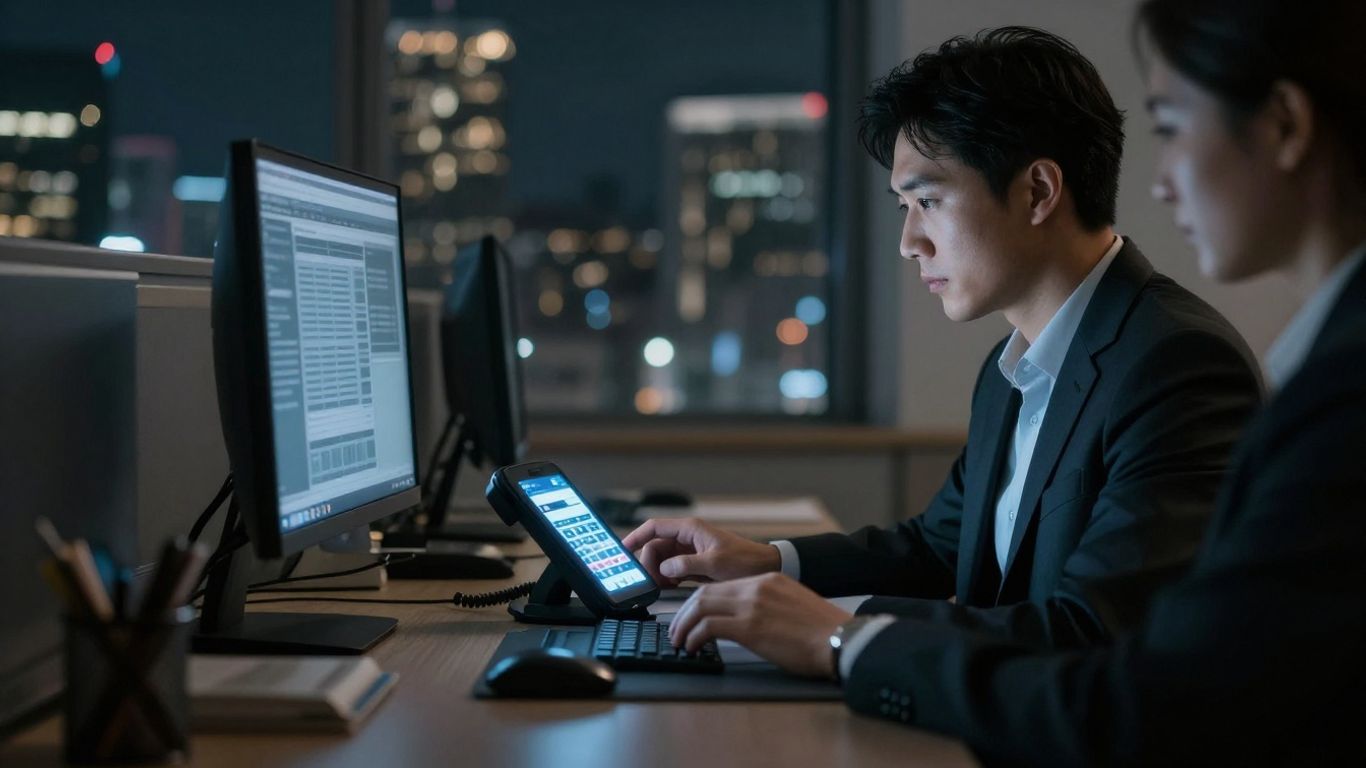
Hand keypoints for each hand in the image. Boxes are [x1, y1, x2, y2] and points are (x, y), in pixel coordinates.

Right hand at [621, 518, 780, 586]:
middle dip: (648, 563)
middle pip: (654, 547)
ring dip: (658, 573)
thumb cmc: (745, 561)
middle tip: (650, 580)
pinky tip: (673, 586)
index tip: (622, 550)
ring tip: (664, 585)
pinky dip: (667, 578)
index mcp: (690, 530)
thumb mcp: (714, 564)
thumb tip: (664, 569)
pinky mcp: (693, 565)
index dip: (635, 537)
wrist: (764, 569)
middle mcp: (687, 538)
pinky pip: (671, 570)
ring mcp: (689, 552)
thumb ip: (686, 565)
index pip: (654, 528)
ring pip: (661, 560)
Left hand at [668, 573, 852, 677]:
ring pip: (701, 607)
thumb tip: (748, 620)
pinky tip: (693, 647)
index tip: (691, 616)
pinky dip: (694, 637)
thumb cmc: (823, 631)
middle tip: (677, 629)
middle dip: (685, 612)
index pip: (722, 585)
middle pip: (705, 593)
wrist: (840, 639)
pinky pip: (708, 627)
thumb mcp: (793, 605)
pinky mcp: (750, 627)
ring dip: (684, 625)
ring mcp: (752, 605)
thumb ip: (769, 604)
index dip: (700, 602)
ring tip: (679, 641)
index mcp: (768, 580)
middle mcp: (757, 587)